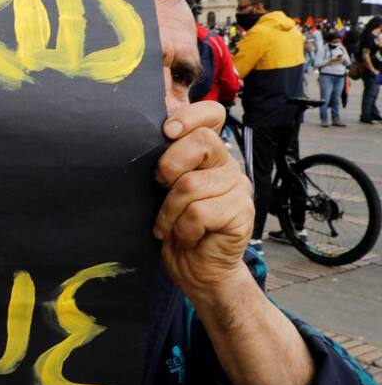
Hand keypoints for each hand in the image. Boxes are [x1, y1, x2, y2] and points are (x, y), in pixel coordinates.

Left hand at [153, 101, 254, 303]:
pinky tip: (188, 237)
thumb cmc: (174, 227)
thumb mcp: (162, 190)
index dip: (190, 116)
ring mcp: (238, 187)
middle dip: (169, 167)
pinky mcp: (243, 211)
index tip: (166, 131)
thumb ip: (164, 164)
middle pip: (201, 142)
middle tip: (162, 190)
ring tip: (171, 226)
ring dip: (169, 212)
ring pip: (191, 185)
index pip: (211, 115)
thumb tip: (140, 136)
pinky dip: (183, 229)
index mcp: (207, 153)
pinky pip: (199, 213)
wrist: (196, 269)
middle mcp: (226, 165)